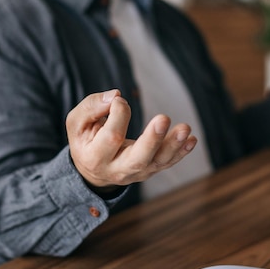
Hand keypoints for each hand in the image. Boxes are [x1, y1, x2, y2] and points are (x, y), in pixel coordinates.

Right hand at [66, 89, 196, 189]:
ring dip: (174, 145)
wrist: (93, 170)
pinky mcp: (151, 170)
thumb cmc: (85, 140)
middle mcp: (117, 169)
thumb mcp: (76, 123)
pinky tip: (192, 139)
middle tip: (163, 118)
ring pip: (157, 162)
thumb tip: (115, 95)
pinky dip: (181, 152)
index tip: (119, 100)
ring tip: (186, 128)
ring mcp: (137, 173)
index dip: (119, 114)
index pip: (112, 136)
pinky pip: (167, 162)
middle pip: (138, 158)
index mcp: (96, 157)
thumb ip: (91, 107)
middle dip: (152, 138)